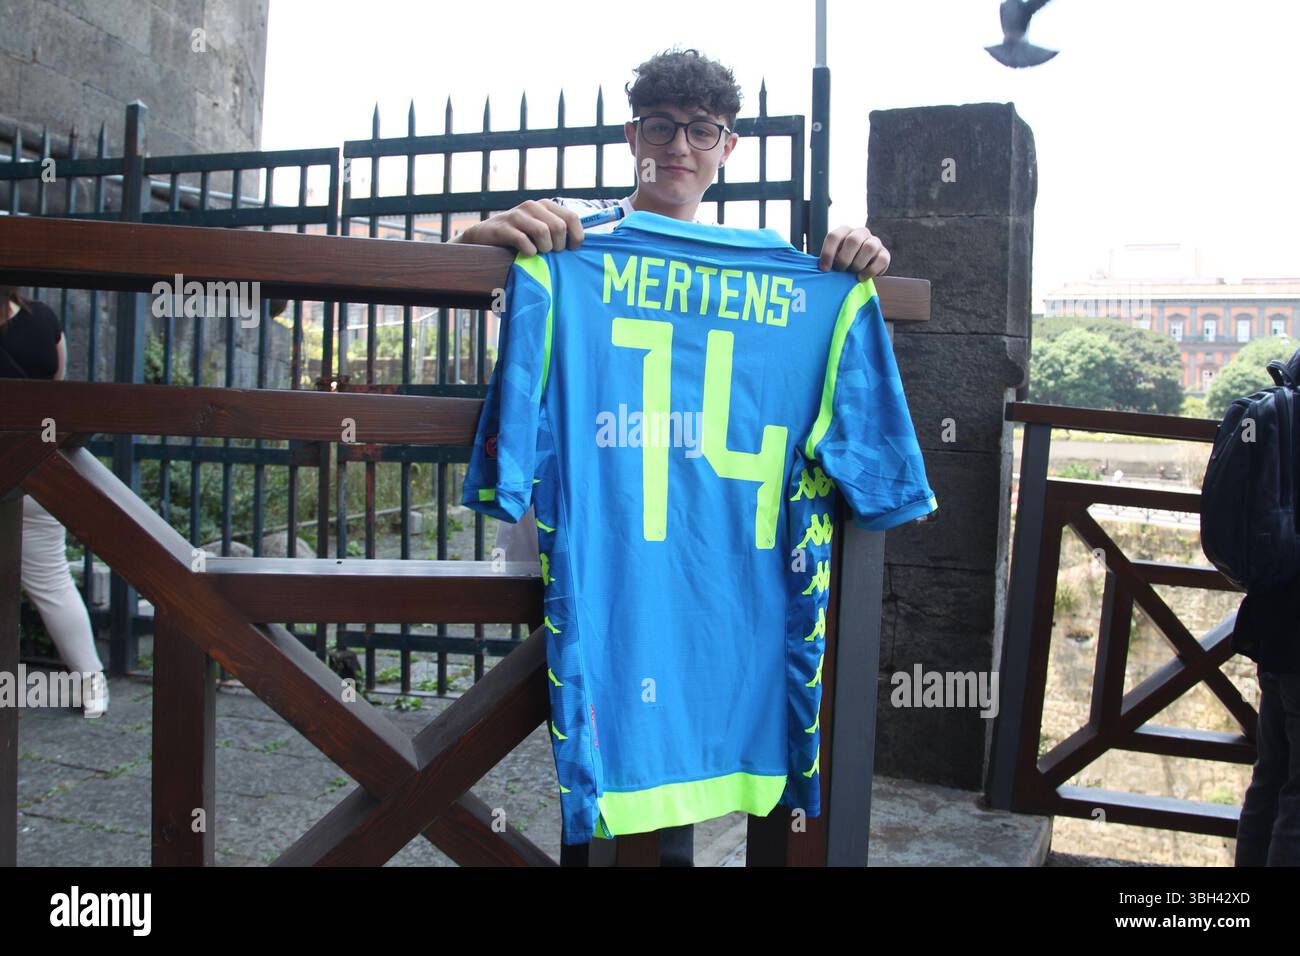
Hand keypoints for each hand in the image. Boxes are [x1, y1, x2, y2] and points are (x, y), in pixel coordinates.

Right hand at [451, 199, 584, 254]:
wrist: (484, 237)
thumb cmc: (518, 237)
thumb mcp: (540, 229)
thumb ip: (559, 231)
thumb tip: (581, 243)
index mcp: (545, 205)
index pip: (572, 218)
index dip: (575, 237)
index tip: (570, 250)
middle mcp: (532, 206)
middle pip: (559, 227)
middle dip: (558, 246)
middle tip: (549, 253)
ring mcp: (517, 215)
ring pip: (543, 232)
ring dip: (544, 249)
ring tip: (538, 253)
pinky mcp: (503, 228)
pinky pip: (524, 241)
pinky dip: (529, 252)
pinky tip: (526, 254)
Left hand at [817, 224, 889, 280]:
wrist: (860, 268)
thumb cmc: (842, 263)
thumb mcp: (832, 258)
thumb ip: (826, 260)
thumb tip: (821, 269)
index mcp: (844, 231)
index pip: (834, 236)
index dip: (828, 253)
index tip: (824, 269)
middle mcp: (861, 232)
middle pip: (853, 240)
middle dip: (844, 259)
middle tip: (840, 270)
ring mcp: (874, 241)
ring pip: (869, 247)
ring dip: (857, 264)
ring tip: (852, 273)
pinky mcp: (884, 254)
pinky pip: (881, 260)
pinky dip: (870, 271)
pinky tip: (861, 277)